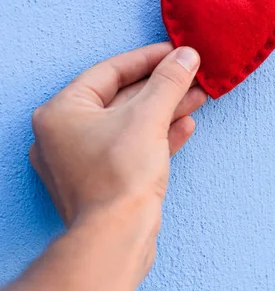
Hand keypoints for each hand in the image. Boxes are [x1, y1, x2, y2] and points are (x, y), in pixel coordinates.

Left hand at [30, 43, 205, 228]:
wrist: (117, 238)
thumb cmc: (119, 179)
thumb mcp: (147, 118)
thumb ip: (167, 82)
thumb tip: (185, 57)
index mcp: (60, 112)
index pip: (108, 72)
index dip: (147, 59)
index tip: (175, 52)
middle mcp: (64, 136)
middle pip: (120, 99)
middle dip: (161, 88)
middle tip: (192, 76)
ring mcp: (81, 163)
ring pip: (129, 127)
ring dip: (164, 112)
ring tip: (197, 98)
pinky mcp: (101, 184)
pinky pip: (130, 150)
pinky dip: (156, 139)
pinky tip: (184, 127)